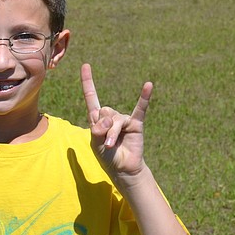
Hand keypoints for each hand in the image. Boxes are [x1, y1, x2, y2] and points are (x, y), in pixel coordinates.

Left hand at [82, 63, 151, 183]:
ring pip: (116, 119)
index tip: (85, 65)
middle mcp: (110, 116)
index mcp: (97, 119)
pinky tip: (148, 85)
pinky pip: (140, 108)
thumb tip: (107, 119)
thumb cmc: (107, 156)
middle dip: (104, 129)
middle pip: (104, 112)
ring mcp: (124, 119)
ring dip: (112, 133)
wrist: (123, 169)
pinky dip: (144, 97)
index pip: (91, 97)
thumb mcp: (96, 144)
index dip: (88, 82)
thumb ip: (97, 130)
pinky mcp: (136, 124)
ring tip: (111, 145)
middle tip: (106, 143)